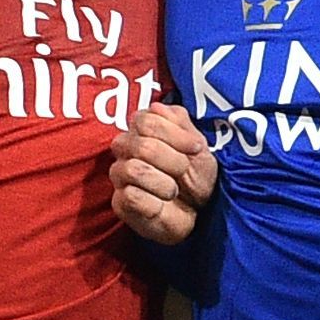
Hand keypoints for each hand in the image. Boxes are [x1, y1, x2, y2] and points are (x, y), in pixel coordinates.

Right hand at [111, 101, 217, 245]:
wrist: (199, 212)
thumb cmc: (195, 176)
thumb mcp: (197, 145)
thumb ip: (179, 122)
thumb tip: (158, 107)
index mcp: (141, 130)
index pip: (145, 120)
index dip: (174, 134)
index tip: (195, 148)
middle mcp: (125, 149)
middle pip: (141, 145)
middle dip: (173, 160)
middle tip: (185, 171)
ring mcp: (120, 175)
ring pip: (134, 169)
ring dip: (164, 182)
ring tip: (173, 190)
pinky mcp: (120, 202)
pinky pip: (132, 195)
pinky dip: (156, 200)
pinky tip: (162, 203)